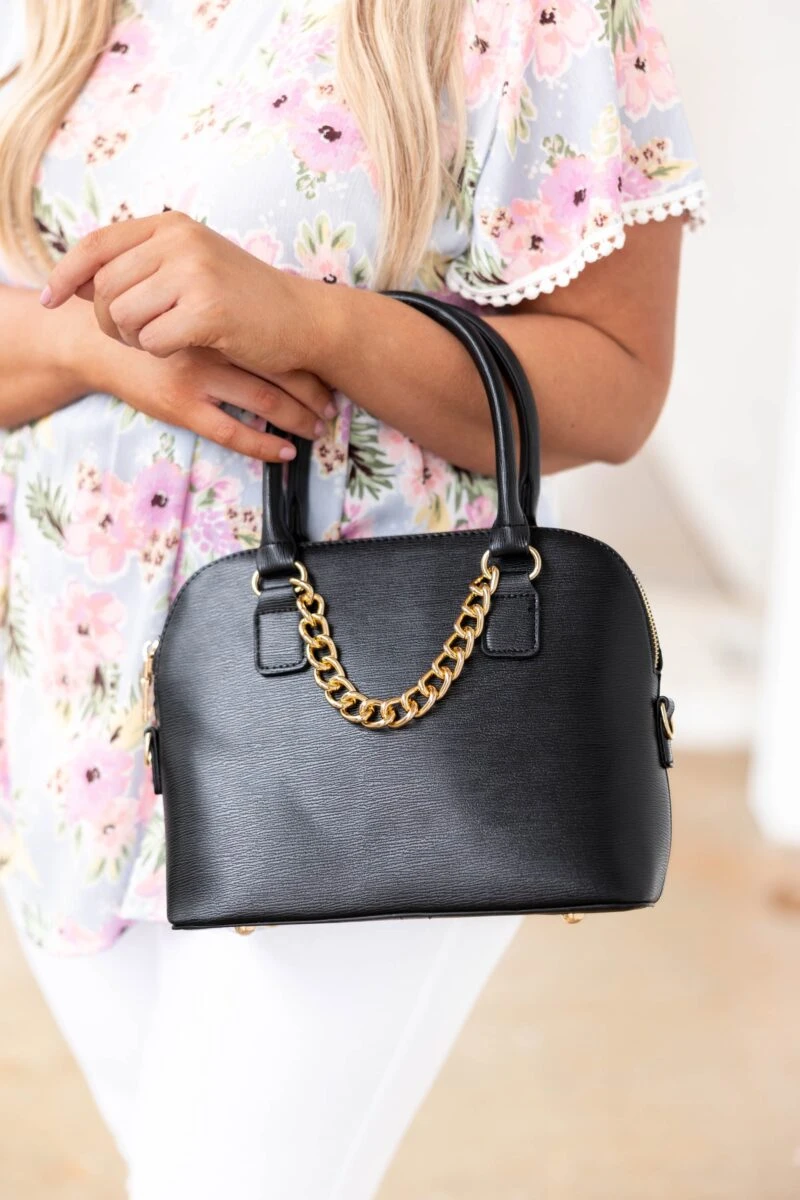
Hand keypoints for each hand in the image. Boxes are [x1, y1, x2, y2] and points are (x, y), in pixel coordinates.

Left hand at [40, 210, 333, 380]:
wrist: (303, 319)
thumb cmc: (245, 299)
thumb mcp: (192, 265)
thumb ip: (143, 265)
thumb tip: (79, 280)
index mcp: (171, 226)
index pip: (96, 244)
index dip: (66, 274)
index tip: (49, 299)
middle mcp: (179, 242)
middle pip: (104, 288)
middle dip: (110, 321)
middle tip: (138, 336)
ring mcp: (194, 274)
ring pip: (122, 316)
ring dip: (137, 339)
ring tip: (167, 339)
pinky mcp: (206, 310)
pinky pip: (152, 340)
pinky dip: (162, 352)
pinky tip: (188, 346)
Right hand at [89, 336, 334, 460]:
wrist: (96, 339)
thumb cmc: (151, 323)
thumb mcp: (189, 305)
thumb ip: (227, 314)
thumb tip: (282, 334)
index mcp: (221, 315)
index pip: (280, 342)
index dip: (312, 364)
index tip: (332, 380)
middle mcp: (215, 344)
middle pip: (282, 371)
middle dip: (314, 395)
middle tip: (333, 410)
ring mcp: (199, 377)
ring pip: (265, 402)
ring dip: (298, 420)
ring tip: (317, 430)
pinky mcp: (181, 405)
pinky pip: (233, 432)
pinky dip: (264, 444)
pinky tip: (285, 452)